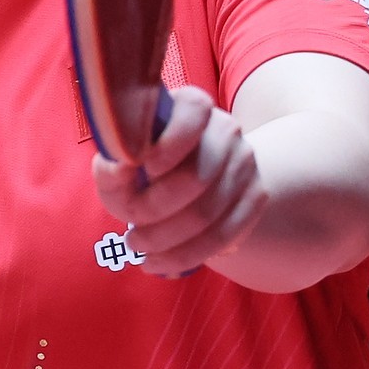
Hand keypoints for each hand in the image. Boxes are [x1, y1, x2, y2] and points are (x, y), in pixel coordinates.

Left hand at [91, 85, 265, 277]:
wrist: (186, 184)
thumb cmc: (142, 169)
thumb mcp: (121, 163)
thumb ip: (112, 165)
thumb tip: (119, 168)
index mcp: (192, 106)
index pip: (193, 112)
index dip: (167, 144)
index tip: (142, 168)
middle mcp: (225, 129)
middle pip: (197, 177)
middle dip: (155, 212)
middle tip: (129, 233)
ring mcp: (246, 162)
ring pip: (209, 213)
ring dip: (167, 241)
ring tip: (138, 249)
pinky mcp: (256, 196)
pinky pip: (225, 235)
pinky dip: (187, 255)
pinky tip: (158, 262)